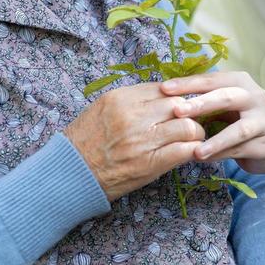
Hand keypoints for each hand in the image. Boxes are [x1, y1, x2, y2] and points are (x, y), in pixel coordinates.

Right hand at [64, 83, 206, 200]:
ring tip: (192, 139)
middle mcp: (133, 116)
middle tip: (191, 122)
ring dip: (195, 134)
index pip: (165, 89)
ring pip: (188, 127)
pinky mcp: (149, 164)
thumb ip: (131, 101)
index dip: (177, 98)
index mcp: (121, 98)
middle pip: (180, 105)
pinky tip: (191, 153)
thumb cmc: (85, 141)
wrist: (70, 175)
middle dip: (191, 113)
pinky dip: (192, 151)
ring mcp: (142, 140)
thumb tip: (163, 96)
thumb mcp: (103, 109)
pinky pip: (184, 151)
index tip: (181, 107)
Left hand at [158, 71, 264, 172]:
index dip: (188, 83)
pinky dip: (220, 155)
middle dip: (201, 104)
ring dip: (215, 140)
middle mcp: (255, 97)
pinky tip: (204, 159)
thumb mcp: (223, 104)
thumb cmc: (240, 118)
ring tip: (196, 149)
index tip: (164, 88)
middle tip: (178, 111)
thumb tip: (165, 99)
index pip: (211, 80)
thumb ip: (202, 100)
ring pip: (238, 130)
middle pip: (227, 98)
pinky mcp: (264, 145)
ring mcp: (263, 121)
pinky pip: (240, 151)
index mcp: (240, 82)